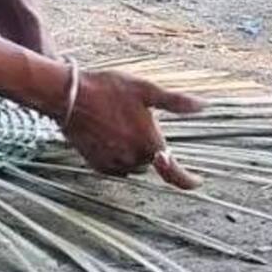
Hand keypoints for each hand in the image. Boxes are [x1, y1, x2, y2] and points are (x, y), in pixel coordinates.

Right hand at [59, 67, 204, 188]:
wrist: (68, 96)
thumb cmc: (107, 89)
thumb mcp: (145, 89)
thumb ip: (175, 102)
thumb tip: (203, 105)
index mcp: (149, 142)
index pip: (174, 173)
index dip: (188, 181)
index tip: (198, 182)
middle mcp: (133, 158)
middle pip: (150, 159)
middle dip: (148, 145)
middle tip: (135, 118)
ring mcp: (113, 164)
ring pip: (133, 164)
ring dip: (132, 150)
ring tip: (117, 122)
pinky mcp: (96, 164)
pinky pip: (115, 166)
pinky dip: (116, 154)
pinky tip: (106, 133)